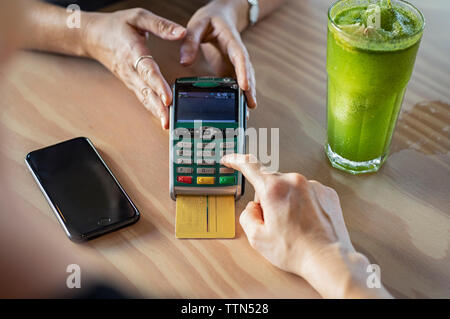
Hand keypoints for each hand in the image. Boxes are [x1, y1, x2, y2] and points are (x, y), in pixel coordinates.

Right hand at [83, 8, 185, 128]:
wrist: (92, 36)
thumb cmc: (116, 25)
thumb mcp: (138, 16)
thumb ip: (161, 25)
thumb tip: (182, 32)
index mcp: (132, 51)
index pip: (147, 71)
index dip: (158, 85)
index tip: (168, 98)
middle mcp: (129, 69)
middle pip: (146, 91)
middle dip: (157, 107)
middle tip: (168, 121)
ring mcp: (129, 79)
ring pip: (144, 97)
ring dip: (155, 112)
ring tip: (167, 125)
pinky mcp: (130, 83)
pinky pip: (142, 97)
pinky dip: (151, 108)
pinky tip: (161, 117)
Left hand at [180, 0, 256, 108]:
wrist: (219, 17)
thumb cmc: (209, 20)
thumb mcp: (197, 24)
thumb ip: (190, 41)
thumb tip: (184, 62)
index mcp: (232, 41)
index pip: (240, 57)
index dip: (244, 72)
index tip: (245, 86)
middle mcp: (237, 55)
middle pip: (247, 73)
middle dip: (250, 90)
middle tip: (250, 106)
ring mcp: (235, 65)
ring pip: (244, 82)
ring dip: (246, 97)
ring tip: (245, 115)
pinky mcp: (231, 71)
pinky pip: (236, 85)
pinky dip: (237, 98)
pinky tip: (236, 111)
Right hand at [221, 154, 391, 297]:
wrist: (328, 259)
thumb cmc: (297, 251)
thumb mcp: (257, 238)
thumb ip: (247, 216)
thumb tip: (253, 208)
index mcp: (274, 188)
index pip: (249, 166)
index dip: (236, 161)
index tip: (230, 159)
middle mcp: (294, 181)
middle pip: (271, 184)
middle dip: (268, 200)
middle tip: (274, 224)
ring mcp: (313, 186)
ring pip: (290, 189)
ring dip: (287, 203)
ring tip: (294, 228)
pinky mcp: (327, 193)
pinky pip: (307, 194)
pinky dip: (303, 205)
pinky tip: (306, 223)